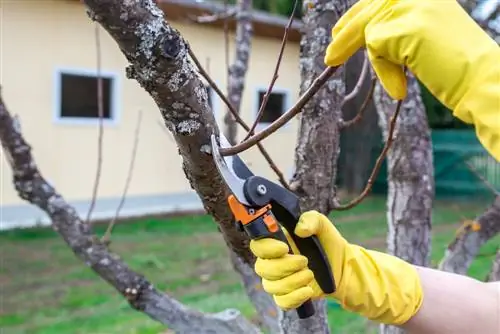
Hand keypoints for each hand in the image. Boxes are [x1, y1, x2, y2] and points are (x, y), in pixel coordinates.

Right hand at [250, 210, 423, 324]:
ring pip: (271, 286)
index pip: (257, 246)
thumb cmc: (327, 242)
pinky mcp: (288, 296)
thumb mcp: (322, 225)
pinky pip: (281, 301)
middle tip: (305, 261)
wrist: (342, 265)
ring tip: (310, 274)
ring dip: (292, 281)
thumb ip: (310, 219)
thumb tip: (299, 229)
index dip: (267, 248)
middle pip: (262, 268)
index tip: (284, 247)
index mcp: (275, 243)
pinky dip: (295, 297)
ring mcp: (278, 280)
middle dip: (284, 266)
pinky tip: (309, 290)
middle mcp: (272, 262)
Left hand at [324, 0, 498, 123]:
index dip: (355, 17)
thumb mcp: (424, 37)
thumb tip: (366, 34)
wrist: (482, 80)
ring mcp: (412, 6)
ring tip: (394, 85)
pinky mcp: (407, 26)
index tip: (337, 33)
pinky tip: (400, 88)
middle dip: (346, 36)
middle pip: (369, 12)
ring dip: (377, 62)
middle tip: (330, 57)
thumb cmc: (455, 66)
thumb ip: (398, 28)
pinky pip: (375, 47)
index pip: (378, 0)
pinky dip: (384, 70)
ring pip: (370, 30)